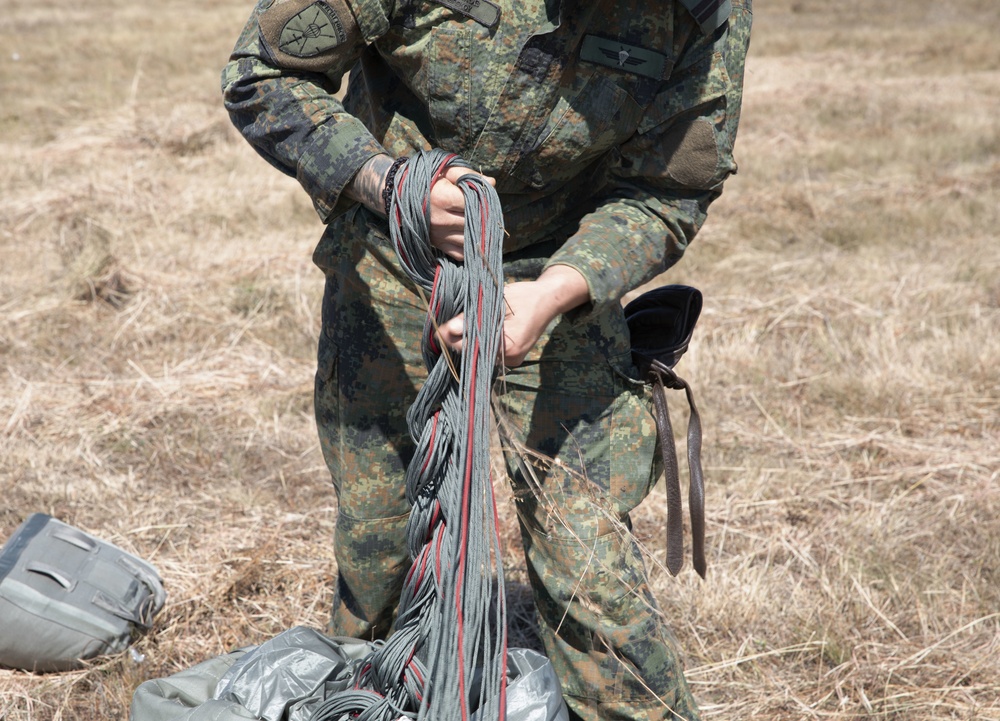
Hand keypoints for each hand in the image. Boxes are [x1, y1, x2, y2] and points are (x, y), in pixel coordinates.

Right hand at [426, 165, 495, 260]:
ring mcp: (438, 235)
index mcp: (444, 198)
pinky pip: (459, 254)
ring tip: (485, 228)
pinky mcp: (436, 244)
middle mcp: (441, 219)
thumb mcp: (446, 170)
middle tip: (492, 215)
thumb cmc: (427, 179)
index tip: (490, 201)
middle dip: (486, 220)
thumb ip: (469, 175)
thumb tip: (492, 183)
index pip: (475, 204)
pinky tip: (473, 241)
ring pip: (469, 241)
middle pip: (474, 224)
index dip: (486, 202)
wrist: (400, 195)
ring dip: (480, 236)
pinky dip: (469, 249)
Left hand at [437, 265, 589, 366]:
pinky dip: (481, 343)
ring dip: (470, 341)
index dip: (453, 340)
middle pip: (474, 353)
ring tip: (461, 326)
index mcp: (507, 346)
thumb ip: (472, 318)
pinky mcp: (512, 358)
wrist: (549, 300)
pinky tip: (477, 332)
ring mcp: (512, 361)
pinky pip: (490, 353)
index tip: (439, 331)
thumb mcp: (495, 302)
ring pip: (481, 354)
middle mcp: (510, 359)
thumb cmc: (524, 296)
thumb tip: (450, 329)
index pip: (471, 348)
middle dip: (459, 340)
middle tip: (445, 328)